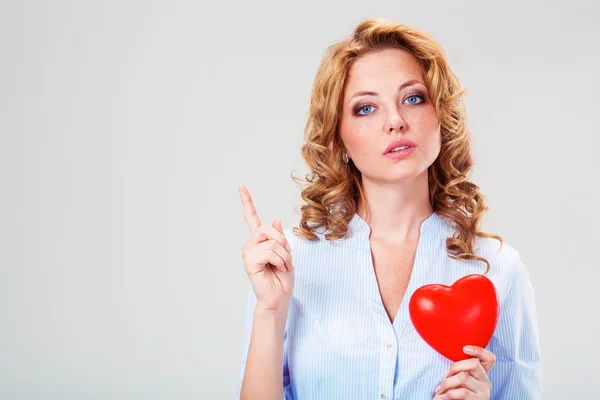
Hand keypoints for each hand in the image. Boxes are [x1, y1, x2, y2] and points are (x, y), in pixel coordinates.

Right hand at [238, 185, 294, 311]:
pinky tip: (278, 269)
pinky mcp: (249, 261)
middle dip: (283, 242)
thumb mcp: (286, 253)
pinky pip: (270, 251)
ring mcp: (248, 252)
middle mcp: (251, 244)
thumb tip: (276, 220)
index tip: (241, 187)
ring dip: (284, 255)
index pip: (251, 217)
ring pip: (272, 241)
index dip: (246, 201)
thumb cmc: (282, 278)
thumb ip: (280, 237)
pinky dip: (280, 261)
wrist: (279, 298)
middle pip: (268, 228)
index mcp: (259, 240)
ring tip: (283, 266)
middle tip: (287, 258)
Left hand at [433, 345, 495, 399]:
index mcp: (481, 375)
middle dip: (454, 367)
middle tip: (445, 377)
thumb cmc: (453, 395)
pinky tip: (442, 397)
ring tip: (440, 390)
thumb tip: (451, 354)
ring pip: (463, 377)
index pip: (489, 359)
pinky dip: (448, 394)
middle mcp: (486, 383)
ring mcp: (483, 392)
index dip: (479, 351)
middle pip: (474, 364)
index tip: (464, 348)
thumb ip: (460, 370)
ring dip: (446, 383)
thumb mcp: (458, 381)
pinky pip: (461, 392)